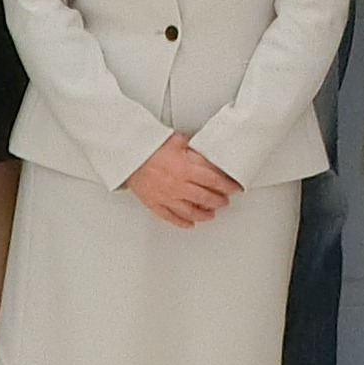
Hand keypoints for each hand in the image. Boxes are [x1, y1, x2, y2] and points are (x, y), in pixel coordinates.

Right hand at [123, 132, 242, 227]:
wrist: (128, 153)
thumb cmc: (150, 145)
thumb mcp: (179, 141)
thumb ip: (195, 150)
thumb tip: (207, 153)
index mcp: (187, 168)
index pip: (215, 180)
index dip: (228, 185)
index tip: (235, 187)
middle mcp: (179, 185)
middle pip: (206, 198)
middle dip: (219, 200)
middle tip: (224, 200)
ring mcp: (167, 196)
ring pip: (191, 211)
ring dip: (204, 214)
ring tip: (211, 213)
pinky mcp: (155, 203)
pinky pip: (172, 217)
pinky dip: (183, 222)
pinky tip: (190, 223)